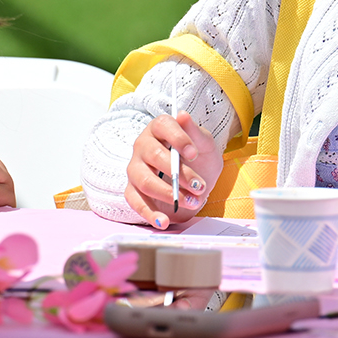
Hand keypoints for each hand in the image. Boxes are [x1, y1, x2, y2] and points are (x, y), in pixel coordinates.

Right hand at [126, 112, 220, 228]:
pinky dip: (150, 214)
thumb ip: (195, 133)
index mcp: (160, 128)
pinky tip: (164, 221)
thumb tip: (182, 115)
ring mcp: (135, 169)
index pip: (163, 125)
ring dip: (169, 194)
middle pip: (153, 156)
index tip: (194, 153)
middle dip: (178, 173)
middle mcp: (143, 146)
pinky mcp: (133, 190)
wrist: (196, 183)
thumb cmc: (198, 159)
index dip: (178, 138)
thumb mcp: (204, 145)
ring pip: (144, 180)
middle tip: (199, 185)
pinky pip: (136, 202)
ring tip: (192, 201)